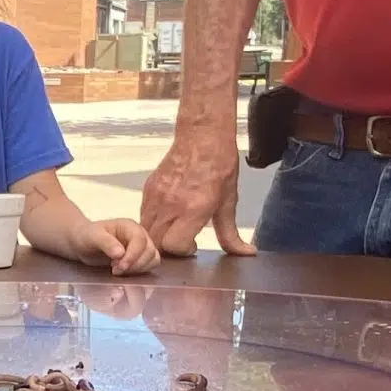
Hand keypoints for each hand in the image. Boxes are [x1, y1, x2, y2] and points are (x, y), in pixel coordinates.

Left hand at [68, 216, 159, 275]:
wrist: (82, 243)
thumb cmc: (87, 236)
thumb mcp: (92, 237)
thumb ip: (106, 243)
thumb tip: (120, 253)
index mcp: (129, 226)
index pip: (140, 240)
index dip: (133, 256)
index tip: (119, 266)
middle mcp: (139, 234)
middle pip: (149, 251)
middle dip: (134, 264)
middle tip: (115, 269)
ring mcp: (141, 246)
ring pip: (153, 258)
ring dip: (138, 268)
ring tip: (118, 270)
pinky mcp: (140, 257)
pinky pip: (150, 265)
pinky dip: (140, 271)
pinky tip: (125, 271)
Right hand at [140, 128, 253, 257]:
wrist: (203, 137)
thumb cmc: (219, 167)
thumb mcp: (229, 203)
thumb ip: (231, 234)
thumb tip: (246, 253)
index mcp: (193, 209)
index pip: (173, 245)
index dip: (182, 251)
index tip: (193, 245)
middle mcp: (170, 204)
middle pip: (156, 242)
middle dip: (169, 248)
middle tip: (183, 240)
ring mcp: (156, 196)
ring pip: (145, 230)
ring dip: (158, 236)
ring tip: (175, 229)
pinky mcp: (148, 188)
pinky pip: (143, 214)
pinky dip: (152, 221)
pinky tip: (168, 215)